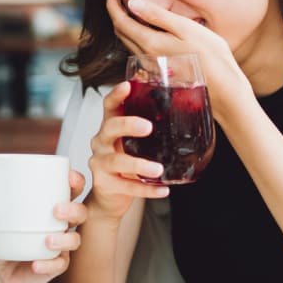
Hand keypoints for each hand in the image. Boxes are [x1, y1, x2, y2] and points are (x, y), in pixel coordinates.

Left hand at [0, 170, 86, 282]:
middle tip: (56, 210)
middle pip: (80, 213)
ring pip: (75, 240)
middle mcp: (60, 224)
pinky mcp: (54, 265)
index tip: (69, 177)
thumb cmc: (4, 235)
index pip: (72, 189)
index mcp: (50, 204)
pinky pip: (59, 264)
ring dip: (64, 238)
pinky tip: (36, 262)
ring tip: (47, 240)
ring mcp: (60, 245)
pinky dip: (49, 264)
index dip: (76, 181)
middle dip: (73, 209)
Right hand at [87, 81, 168, 219]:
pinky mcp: (106, 184)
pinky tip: (162, 189)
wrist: (109, 195)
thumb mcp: (132, 142)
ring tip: (157, 169)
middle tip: (147, 127)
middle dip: (128, 125)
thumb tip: (181, 108)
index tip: (128, 86)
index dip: (116, 95)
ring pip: (117, 161)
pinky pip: (127, 187)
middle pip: (110, 127)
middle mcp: (101, 142)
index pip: (109, 106)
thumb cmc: (124, 162)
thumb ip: (147, 127)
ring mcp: (100, 163)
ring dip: (139, 164)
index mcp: (109, 127)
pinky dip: (146, 189)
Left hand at [106, 0, 245, 113]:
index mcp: (150, 43)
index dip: (112, 7)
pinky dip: (136, 38)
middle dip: (116, 15)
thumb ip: (157, 16)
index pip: (121, 22)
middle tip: (117, 1)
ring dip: (125, 27)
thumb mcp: (185, 28)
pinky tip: (146, 33)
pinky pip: (140, 53)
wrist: (223, 91)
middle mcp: (145, 57)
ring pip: (129, 44)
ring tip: (129, 13)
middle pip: (122, 34)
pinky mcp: (159, 73)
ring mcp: (151, 68)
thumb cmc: (211, 57)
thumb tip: (132, 3)